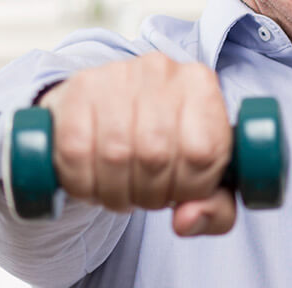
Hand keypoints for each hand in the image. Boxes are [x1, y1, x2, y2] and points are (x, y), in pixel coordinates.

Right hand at [38, 53, 235, 236]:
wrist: (105, 111)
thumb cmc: (163, 146)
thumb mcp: (202, 179)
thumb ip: (214, 210)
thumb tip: (187, 221)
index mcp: (202, 85)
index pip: (203, 153)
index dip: (187, 189)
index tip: (177, 193)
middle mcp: (162, 70)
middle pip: (156, 155)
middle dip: (148, 194)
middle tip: (143, 197)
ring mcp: (118, 74)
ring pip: (116, 153)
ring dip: (114, 192)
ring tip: (118, 192)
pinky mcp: (79, 87)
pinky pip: (76, 151)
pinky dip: (83, 183)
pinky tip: (92, 183)